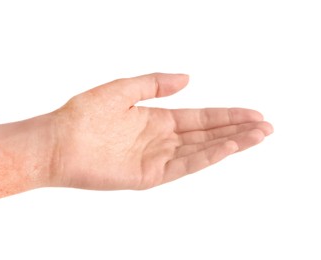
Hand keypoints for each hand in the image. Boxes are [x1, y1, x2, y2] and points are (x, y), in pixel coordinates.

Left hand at [48, 73, 272, 189]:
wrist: (57, 141)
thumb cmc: (83, 114)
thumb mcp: (122, 88)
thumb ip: (155, 83)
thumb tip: (188, 79)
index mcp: (156, 119)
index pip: (199, 118)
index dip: (227, 115)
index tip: (253, 113)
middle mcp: (159, 140)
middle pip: (206, 135)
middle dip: (237, 130)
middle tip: (266, 126)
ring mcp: (155, 159)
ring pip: (200, 151)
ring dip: (230, 144)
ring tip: (257, 136)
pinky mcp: (147, 176)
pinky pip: (183, 165)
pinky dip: (206, 157)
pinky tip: (227, 148)